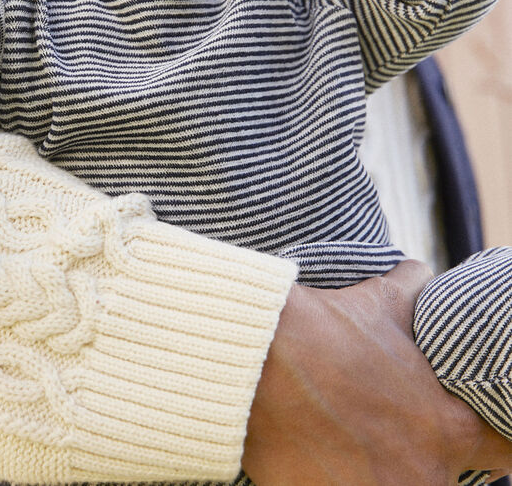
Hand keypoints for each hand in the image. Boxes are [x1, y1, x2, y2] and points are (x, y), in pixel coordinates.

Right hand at [243, 260, 511, 484]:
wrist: (253, 360)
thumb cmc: (323, 330)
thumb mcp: (380, 300)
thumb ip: (413, 290)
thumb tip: (422, 274)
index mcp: (445, 427)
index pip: (503, 450)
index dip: (490, 435)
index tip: (466, 423)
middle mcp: (422, 474)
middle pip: (446, 475)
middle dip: (422, 451)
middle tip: (390, 426)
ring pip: (398, 484)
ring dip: (382, 467)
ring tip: (350, 437)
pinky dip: (340, 476)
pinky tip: (322, 450)